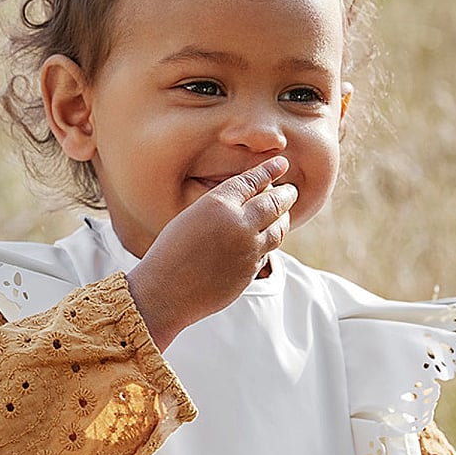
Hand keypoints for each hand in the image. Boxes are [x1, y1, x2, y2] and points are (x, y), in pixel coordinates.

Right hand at [127, 156, 296, 349]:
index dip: (270, 170)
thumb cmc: (170, 251)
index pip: (253, 180)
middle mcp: (238, 225)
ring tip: (285, 212)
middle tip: (291, 190)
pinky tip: (268, 238)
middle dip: (286, 194)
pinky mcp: (250, 272)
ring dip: (284, 218)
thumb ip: (221, 207)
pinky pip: (266, 252)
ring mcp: (248, 250)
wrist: (164, 292)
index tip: (282, 163)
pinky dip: (269, 241)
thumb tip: (250, 201)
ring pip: (278, 230)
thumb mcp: (191, 216)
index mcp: (219, 204)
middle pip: (274, 203)